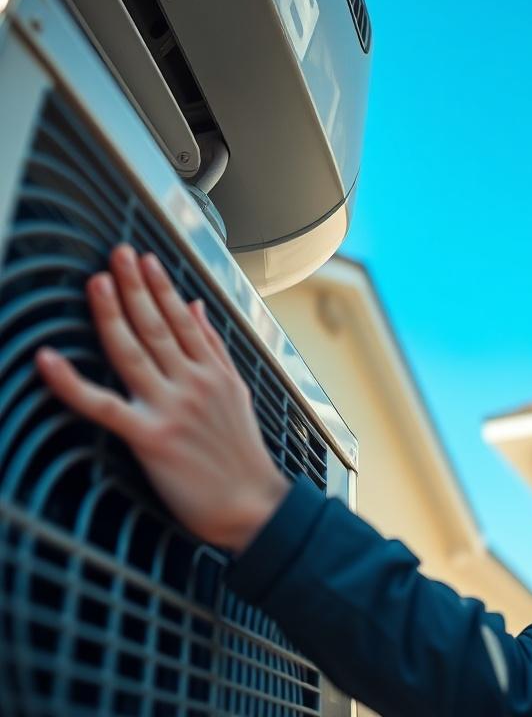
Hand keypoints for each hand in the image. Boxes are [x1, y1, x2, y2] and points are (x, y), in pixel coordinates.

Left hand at [34, 244, 288, 553]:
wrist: (253, 505)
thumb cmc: (243, 456)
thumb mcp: (237, 393)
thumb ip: (215, 348)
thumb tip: (196, 309)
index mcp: (212, 373)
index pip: (182, 319)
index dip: (160, 286)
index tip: (144, 260)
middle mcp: (192, 383)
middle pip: (156, 325)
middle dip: (134, 285)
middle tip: (117, 254)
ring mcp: (171, 407)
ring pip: (132, 351)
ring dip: (111, 312)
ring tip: (97, 281)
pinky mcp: (150, 436)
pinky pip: (102, 405)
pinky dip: (71, 382)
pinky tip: (49, 359)